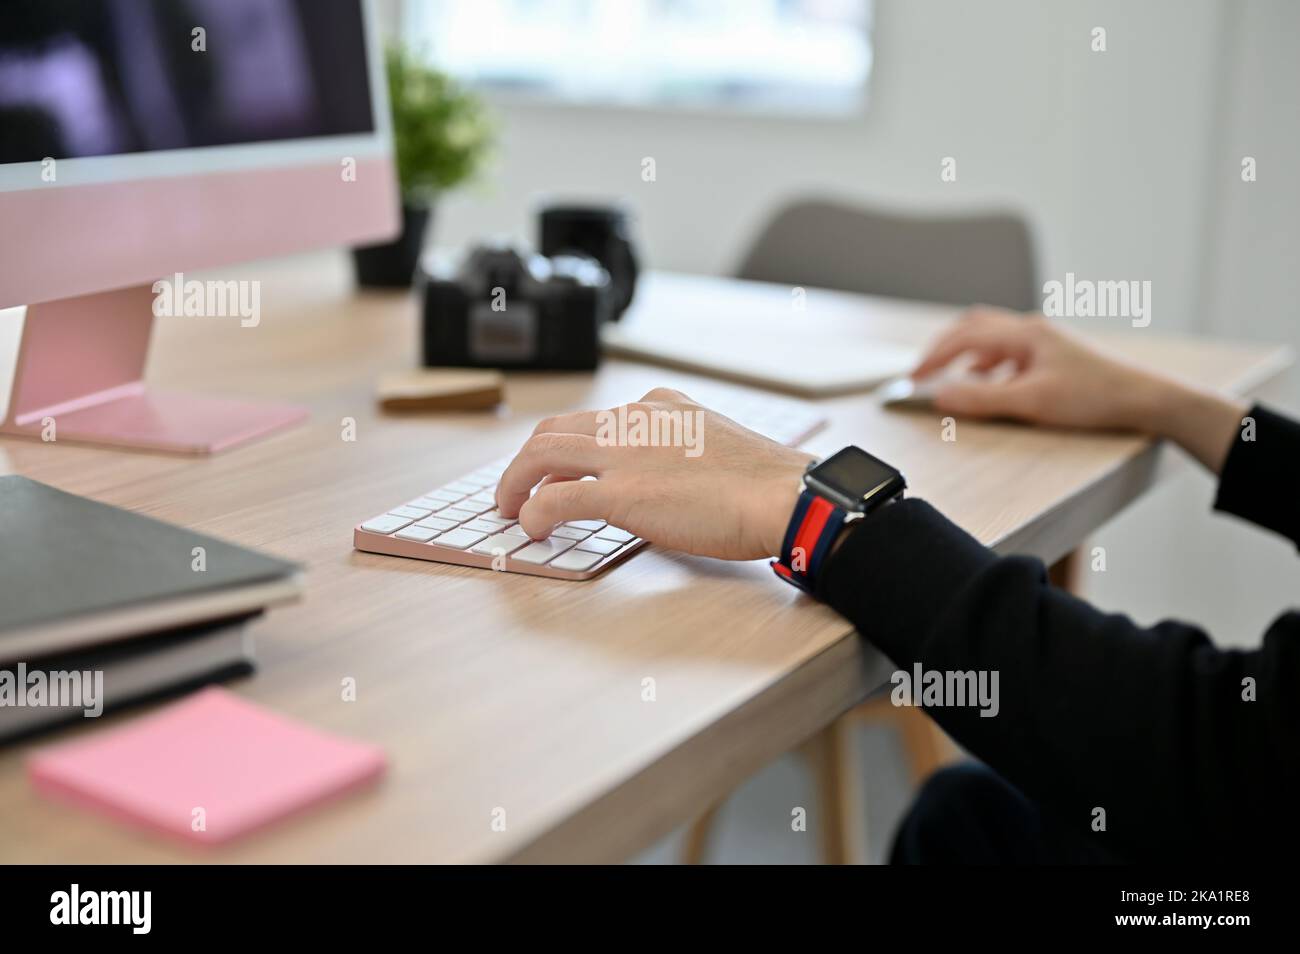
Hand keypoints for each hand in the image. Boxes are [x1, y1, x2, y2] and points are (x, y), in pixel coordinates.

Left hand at [495, 388, 812, 559]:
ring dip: (515, 482)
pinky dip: (533, 514)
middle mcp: (634, 420)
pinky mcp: (621, 493)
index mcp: (658, 406)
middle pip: (553, 430)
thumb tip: (655, 481)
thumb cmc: (763, 482)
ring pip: (541, 454)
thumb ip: (677, 450)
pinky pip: (554, 500)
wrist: (784, 495)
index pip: (593, 420)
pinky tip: (531, 529)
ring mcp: (624, 454)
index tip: (557, 473)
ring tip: (509, 509)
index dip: (565, 449)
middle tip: (515, 490)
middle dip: (526, 462)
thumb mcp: (714, 443)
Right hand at [913, 307, 1247, 471]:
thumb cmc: (1094, 397)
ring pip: (992, 338)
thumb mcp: (1031, 402)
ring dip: (966, 357)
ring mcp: (1044, 341)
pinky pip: (1009, 352)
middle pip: (974, 326)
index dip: (933, 357)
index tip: (912, 379)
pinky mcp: (1054, 356)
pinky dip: (988, 366)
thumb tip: (939, 396)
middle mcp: (1032, 330)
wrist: (1145, 398)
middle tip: (923, 372)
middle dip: (944, 348)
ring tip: (953, 381)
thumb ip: (981, 399)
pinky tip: (991, 386)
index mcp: (1024, 333)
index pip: (964, 336)